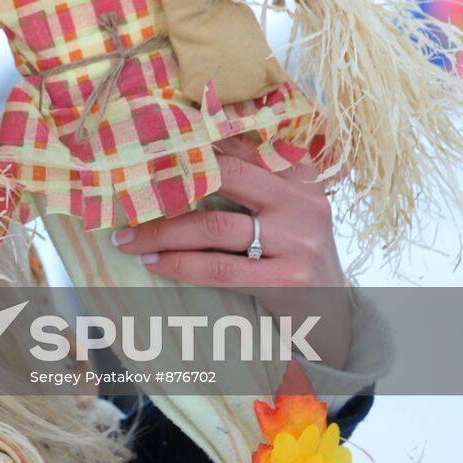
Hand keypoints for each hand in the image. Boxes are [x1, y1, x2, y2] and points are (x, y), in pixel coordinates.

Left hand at [112, 137, 351, 368]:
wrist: (334, 318)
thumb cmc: (294, 256)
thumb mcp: (283, 212)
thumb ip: (249, 183)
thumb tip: (180, 158)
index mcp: (298, 176)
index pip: (239, 147)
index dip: (192, 144)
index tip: (147, 147)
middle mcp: (302, 202)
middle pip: (225, 175)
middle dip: (170, 184)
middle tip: (128, 192)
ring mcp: (299, 241)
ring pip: (214, 226)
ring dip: (162, 233)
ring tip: (129, 240)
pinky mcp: (290, 280)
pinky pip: (220, 268)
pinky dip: (180, 265)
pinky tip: (155, 264)